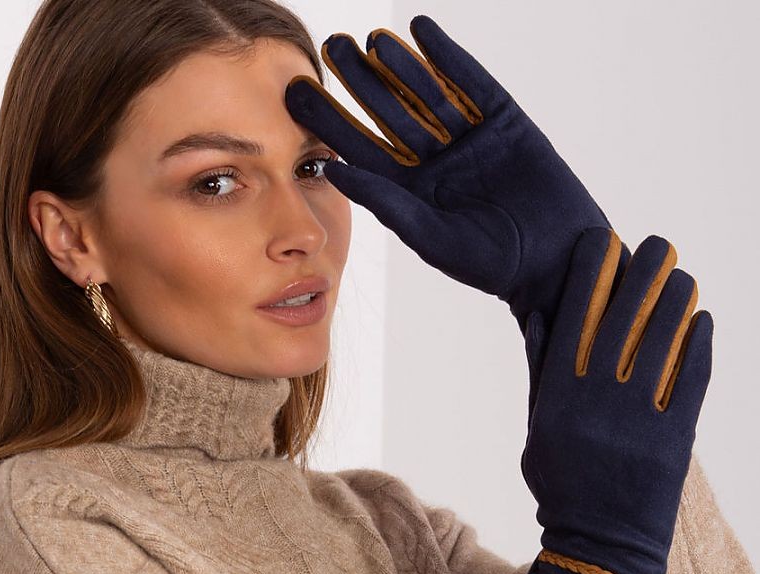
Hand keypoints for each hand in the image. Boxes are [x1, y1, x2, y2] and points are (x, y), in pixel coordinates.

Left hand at [285, 14, 622, 336]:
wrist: (553, 259)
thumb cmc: (489, 261)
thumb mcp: (427, 233)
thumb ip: (384, 200)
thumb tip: (334, 171)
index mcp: (410, 192)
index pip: (362, 150)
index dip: (330, 122)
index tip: (298, 94)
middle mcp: (434, 163)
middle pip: (389, 115)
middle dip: (361, 83)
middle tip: (331, 48)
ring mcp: (468, 139)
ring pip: (427, 94)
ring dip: (400, 66)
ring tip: (370, 40)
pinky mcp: (503, 122)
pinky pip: (471, 83)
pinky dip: (448, 58)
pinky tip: (422, 33)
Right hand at [505, 227, 712, 573]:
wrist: (601, 548)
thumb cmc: (563, 489)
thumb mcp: (537, 433)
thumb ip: (541, 376)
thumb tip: (540, 315)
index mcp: (557, 397)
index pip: (575, 317)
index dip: (593, 273)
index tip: (604, 241)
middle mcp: (597, 402)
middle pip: (625, 316)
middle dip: (644, 271)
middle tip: (657, 245)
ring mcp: (638, 419)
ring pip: (664, 338)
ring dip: (678, 298)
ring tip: (682, 276)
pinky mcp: (674, 438)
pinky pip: (692, 376)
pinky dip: (700, 343)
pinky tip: (702, 319)